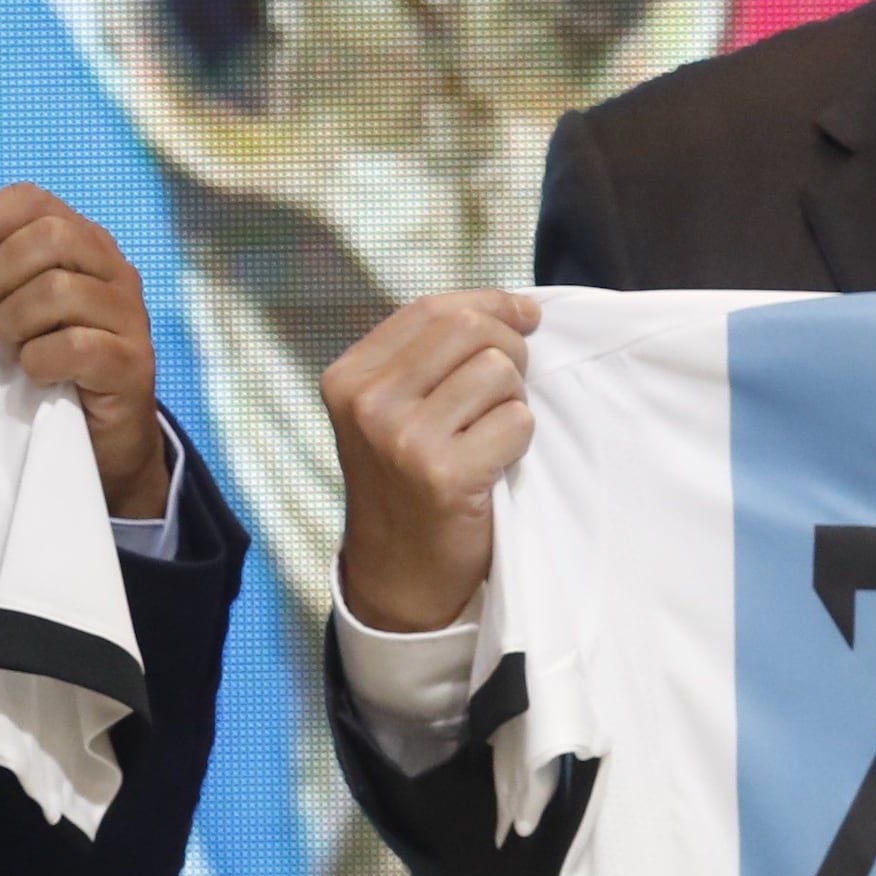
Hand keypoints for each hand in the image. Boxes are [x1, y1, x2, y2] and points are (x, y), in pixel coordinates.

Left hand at [0, 184, 172, 517]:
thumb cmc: (54, 360)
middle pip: (49, 236)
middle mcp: (115, 268)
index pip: (32, 199)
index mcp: (86, 242)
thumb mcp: (23, 304)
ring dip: (13, 326)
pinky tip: (37, 375)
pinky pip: (73, 347)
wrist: (105, 436)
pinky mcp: (133, 363)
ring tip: (8, 352)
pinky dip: (39, 362)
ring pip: (58, 291)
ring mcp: (130, 315)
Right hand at [323, 289, 541, 633]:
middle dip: (510, 347)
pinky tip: (494, 464)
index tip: (525, 316)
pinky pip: (516, 422)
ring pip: (499, 372)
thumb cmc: (406, 482)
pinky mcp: (443, 475)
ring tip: (490, 432)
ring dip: (514, 400)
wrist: (398, 571)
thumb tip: (511, 308)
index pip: (431, 308)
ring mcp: (402, 439)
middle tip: (511, 385)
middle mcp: (368, 403)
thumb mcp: (389, 411)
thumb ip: (426, 358)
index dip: (490, 304)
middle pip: (468, 329)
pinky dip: (519, 441)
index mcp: (349, 377)